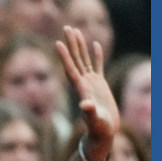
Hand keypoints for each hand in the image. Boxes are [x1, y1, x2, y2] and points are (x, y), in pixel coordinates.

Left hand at [55, 26, 119, 153]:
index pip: (70, 68)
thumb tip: (85, 105)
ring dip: (80, 46)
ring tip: (76, 31)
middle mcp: (83, 83)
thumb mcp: (94, 119)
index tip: (58, 42)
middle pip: (75, 59)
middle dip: (71, 43)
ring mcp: (91, 83)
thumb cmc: (99, 128)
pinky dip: (96, 55)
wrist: (103, 133)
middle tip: (67, 27)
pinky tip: (95, 44)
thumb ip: (89, 112)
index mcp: (80, 89)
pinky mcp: (100, 84)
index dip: (64, 56)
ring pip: (84, 60)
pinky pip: (97, 65)